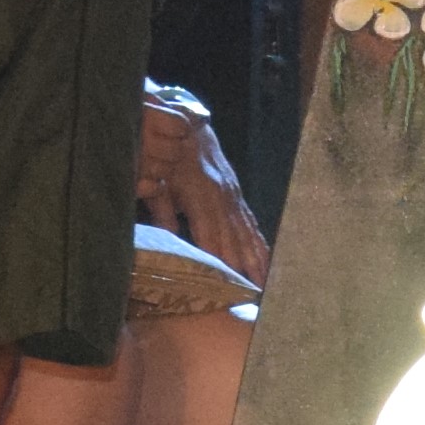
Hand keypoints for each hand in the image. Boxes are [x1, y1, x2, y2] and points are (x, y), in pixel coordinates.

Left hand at [137, 88, 269, 282]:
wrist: (188, 127)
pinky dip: (260, 244)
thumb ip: (162, 212)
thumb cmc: (166, 155)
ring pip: (247, 234)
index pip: (211, 235)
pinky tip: (267, 263)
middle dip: (244, 269)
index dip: (219, 261)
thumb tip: (165, 244)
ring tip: (266, 287)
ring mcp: (234, 197)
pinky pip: (251, 224)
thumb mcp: (158, 183)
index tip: (226, 286)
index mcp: (200, 194)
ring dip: (257, 261)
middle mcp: (223, 197)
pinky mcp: (237, 196)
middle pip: (234, 240)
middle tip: (252, 298)